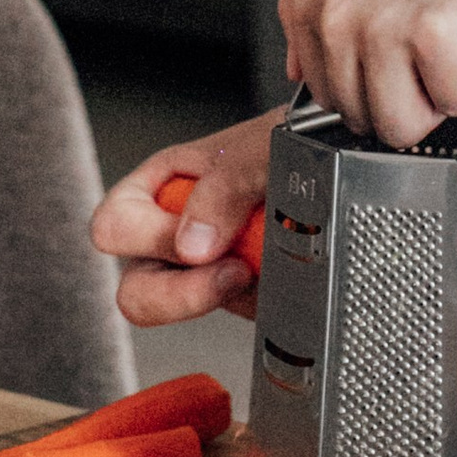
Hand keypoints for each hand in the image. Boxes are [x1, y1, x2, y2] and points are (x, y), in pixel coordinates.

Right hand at [90, 109, 281, 325]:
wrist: (342, 160)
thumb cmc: (294, 138)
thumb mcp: (260, 149)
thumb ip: (222, 186)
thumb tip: (191, 246)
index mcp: (163, 185)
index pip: (114, 226)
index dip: (152, 241)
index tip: (201, 241)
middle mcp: (173, 228)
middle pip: (135, 290)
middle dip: (183, 292)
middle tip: (235, 269)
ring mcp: (203, 266)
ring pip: (179, 313)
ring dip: (225, 297)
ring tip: (260, 266)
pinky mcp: (236, 292)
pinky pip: (232, 317)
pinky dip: (259, 302)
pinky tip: (281, 272)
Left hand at [280, 0, 456, 145]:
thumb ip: (324, 12)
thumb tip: (296, 72)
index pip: (320, 92)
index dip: (370, 85)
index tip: (399, 54)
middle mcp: (335, 4)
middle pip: (357, 115)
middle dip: (405, 96)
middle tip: (433, 44)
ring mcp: (381, 22)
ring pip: (399, 125)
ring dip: (439, 96)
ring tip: (454, 42)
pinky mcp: (433, 38)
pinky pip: (451, 108)